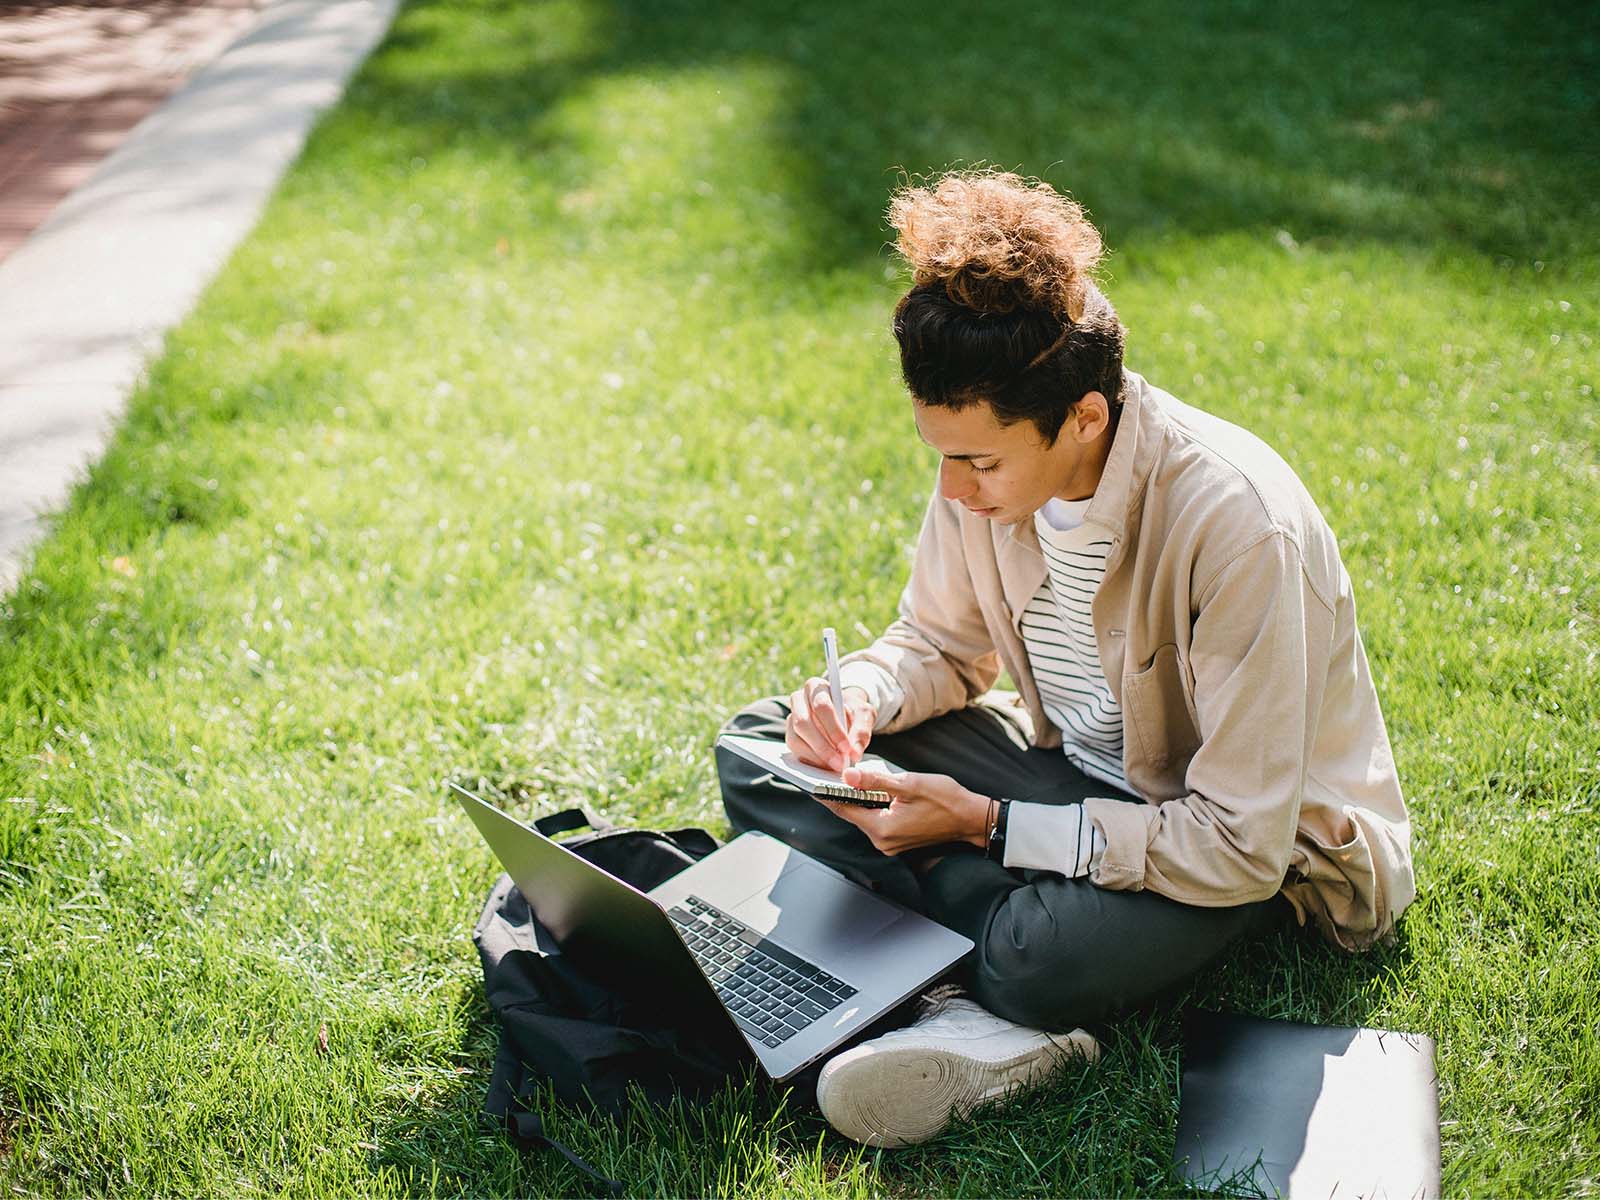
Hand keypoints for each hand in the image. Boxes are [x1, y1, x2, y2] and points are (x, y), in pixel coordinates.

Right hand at [786, 678, 875, 771]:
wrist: (845, 715)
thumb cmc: (854, 711)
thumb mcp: (864, 715)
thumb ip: (862, 731)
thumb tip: (854, 752)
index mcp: (816, 687)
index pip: (821, 705)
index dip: (833, 728)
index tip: (846, 747)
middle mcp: (798, 700)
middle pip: (803, 723)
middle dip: (823, 746)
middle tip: (840, 763)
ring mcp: (791, 718)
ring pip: (796, 739)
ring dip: (816, 756)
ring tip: (836, 766)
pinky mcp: (790, 735)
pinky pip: (795, 750)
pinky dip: (812, 761)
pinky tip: (827, 765)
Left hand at [816, 766, 990, 856]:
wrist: (971, 818)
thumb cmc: (946, 799)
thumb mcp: (908, 784)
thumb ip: (876, 781)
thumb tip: (847, 776)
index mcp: (883, 829)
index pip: (844, 810)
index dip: (826, 794)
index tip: (811, 782)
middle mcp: (883, 841)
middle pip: (852, 814)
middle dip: (840, 794)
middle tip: (825, 775)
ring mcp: (890, 843)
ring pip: (864, 816)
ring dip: (856, 799)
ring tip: (845, 779)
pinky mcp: (897, 839)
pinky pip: (876, 820)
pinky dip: (870, 805)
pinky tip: (868, 790)